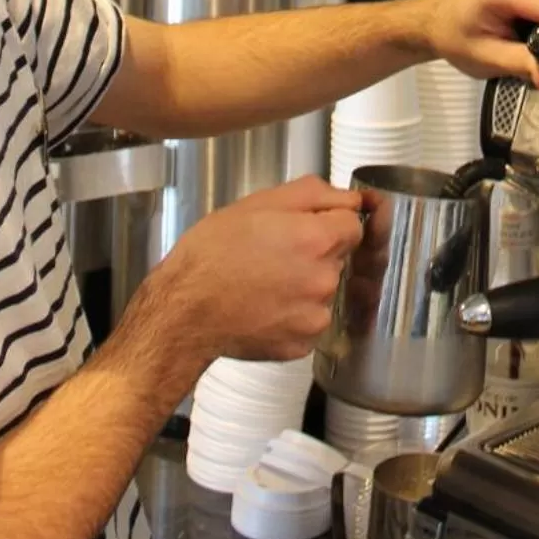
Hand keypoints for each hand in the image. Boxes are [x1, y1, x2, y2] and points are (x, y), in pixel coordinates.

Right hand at [162, 174, 362, 363]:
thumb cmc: (212, 254)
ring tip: (266, 281)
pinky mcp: (302, 345)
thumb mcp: (259, 203)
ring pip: (324, 290)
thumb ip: (313, 193)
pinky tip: (265, 305)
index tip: (307, 226)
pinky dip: (294, 314)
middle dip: (316, 252)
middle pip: (338, 257)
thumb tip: (351, 198)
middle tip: (275, 253)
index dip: (330, 221)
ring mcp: (315, 317)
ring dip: (305, 284)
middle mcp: (323, 280)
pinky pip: (310, 321)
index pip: (354, 224)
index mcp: (317, 239)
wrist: (184, 311)